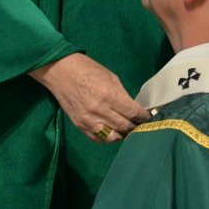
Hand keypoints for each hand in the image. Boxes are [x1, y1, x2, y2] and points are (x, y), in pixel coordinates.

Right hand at [30, 53, 149, 142]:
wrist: (60, 71)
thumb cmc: (88, 69)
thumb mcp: (111, 77)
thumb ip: (122, 95)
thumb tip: (133, 108)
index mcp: (109, 95)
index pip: (132, 113)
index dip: (143, 117)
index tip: (148, 117)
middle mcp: (99, 110)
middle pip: (125, 126)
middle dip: (135, 126)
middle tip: (141, 124)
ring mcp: (88, 120)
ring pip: (113, 137)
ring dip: (123, 134)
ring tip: (128, 129)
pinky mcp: (80, 125)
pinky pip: (98, 139)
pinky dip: (108, 138)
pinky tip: (114, 132)